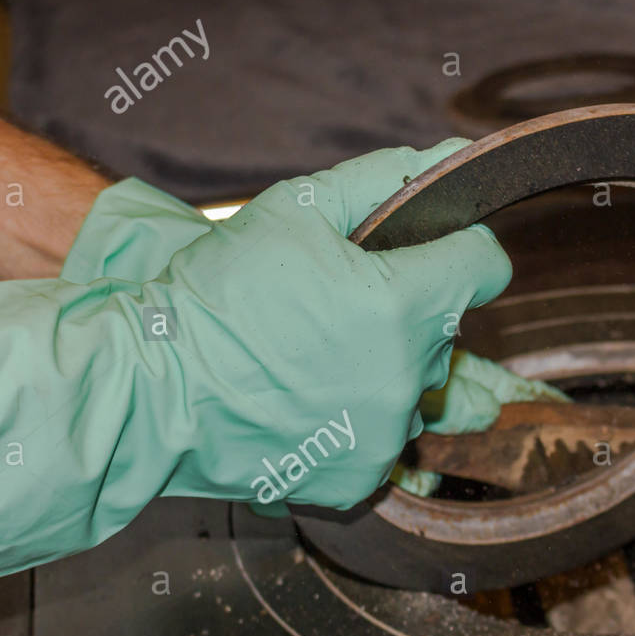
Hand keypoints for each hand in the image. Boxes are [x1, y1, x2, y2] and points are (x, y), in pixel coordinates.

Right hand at [0, 142, 510, 587]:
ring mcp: (385, 435)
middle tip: (337, 302)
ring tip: (312, 355)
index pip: (485, 266)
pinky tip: (303, 399)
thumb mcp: (294, 211)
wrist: (149, 389)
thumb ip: (381, 179)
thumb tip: (447, 158)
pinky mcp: (359, 478)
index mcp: (403, 304)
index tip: (425, 250)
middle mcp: (408, 376)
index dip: (457, 247)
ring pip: (415, 386)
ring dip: (384, 366)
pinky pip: (380, 436)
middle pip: (446, 329)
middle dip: (407, 308)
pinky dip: (353, 417)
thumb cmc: (217, 295)